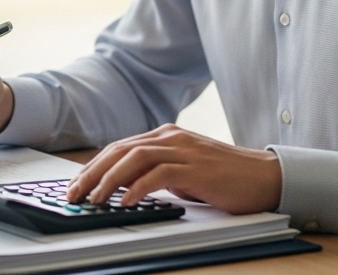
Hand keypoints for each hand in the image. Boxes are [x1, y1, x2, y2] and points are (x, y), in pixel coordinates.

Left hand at [65, 124, 282, 213]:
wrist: (265, 177)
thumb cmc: (226, 178)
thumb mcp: (183, 173)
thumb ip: (157, 173)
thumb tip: (124, 188)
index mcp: (165, 136)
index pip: (119, 148)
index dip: (94, 166)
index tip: (76, 186)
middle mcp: (171, 138)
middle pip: (120, 150)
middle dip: (92, 173)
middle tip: (73, 194)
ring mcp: (184, 150)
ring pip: (134, 159)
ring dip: (108, 180)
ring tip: (93, 199)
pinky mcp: (196, 167)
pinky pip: (159, 174)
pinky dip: (138, 187)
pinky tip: (125, 201)